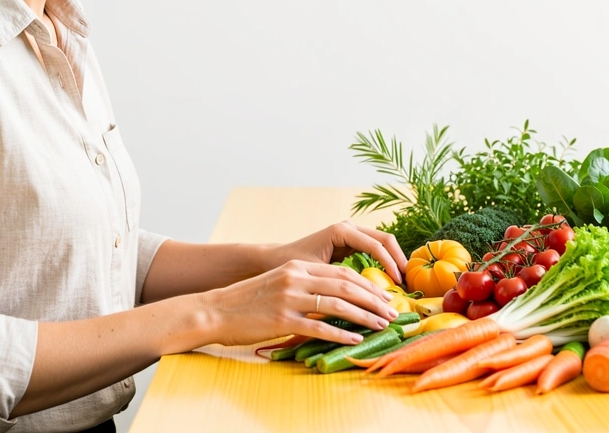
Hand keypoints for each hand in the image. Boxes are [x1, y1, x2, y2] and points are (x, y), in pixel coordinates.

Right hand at [201, 259, 398, 346]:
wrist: (216, 310)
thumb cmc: (248, 300)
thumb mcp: (280, 282)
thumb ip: (306, 284)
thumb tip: (337, 296)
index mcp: (298, 267)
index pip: (342, 272)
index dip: (367, 285)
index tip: (384, 297)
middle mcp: (296, 278)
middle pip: (346, 286)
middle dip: (374, 299)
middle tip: (392, 311)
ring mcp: (289, 299)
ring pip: (338, 304)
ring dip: (364, 316)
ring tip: (382, 325)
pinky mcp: (283, 320)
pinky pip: (319, 327)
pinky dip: (341, 333)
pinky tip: (355, 339)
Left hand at [272, 220, 407, 287]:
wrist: (276, 259)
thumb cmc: (292, 267)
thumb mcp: (317, 275)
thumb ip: (340, 283)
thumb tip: (363, 300)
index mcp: (341, 231)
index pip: (376, 245)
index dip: (390, 264)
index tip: (398, 285)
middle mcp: (348, 227)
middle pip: (384, 239)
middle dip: (398, 260)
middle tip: (407, 284)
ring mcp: (350, 232)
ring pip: (382, 242)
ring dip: (394, 261)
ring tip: (402, 284)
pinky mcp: (350, 241)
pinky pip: (374, 248)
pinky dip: (385, 261)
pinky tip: (390, 279)